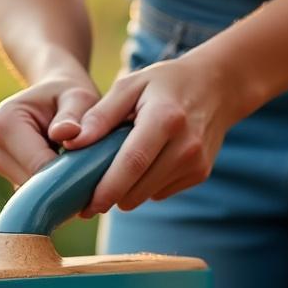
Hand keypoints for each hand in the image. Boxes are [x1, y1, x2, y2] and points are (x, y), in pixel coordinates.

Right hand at [0, 72, 100, 185]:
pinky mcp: (9, 178)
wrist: (55, 96)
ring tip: (84, 174)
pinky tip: (71, 178)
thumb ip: (74, 116)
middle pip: (33, 185)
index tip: (98, 178)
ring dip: (60, 191)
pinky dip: (54, 192)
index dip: (69, 177)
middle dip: (64, 186)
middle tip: (96, 179)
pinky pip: (34, 195)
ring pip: (33, 195)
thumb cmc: (70, 95)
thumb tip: (68, 134)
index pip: (38, 166)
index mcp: (5, 123)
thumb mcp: (79, 97)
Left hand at [63, 52, 253, 214]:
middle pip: (139, 187)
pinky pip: (162, 192)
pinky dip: (147, 185)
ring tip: (120, 166)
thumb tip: (71, 144)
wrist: (216, 87)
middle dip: (111, 195)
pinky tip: (147, 163)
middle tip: (88, 192)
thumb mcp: (129, 86)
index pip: (132, 163)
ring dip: (129, 190)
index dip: (107, 188)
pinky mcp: (201, 174)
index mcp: (165, 118)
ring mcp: (196, 162)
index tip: (86, 204)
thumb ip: (100, 115)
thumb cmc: (164, 84)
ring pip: (148, 195)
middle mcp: (185, 145)